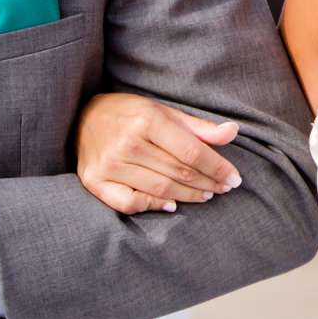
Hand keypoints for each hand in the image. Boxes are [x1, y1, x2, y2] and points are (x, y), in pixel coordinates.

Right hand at [76, 93, 241, 213]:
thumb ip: (198, 128)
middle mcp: (127, 143)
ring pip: (160, 189)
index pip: (192, 152)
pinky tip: (171, 205)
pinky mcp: (95, 181)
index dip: (217, 168)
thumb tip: (233, 132)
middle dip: (207, 183)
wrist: (83, 117)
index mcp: (147, 120)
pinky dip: (153, 206)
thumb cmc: (130, 114)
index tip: (234, 179)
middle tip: (223, 189)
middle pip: (178, 172)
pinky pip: (130, 203)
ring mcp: (109, 165)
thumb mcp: (164, 112)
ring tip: (205, 195)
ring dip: (188, 196)